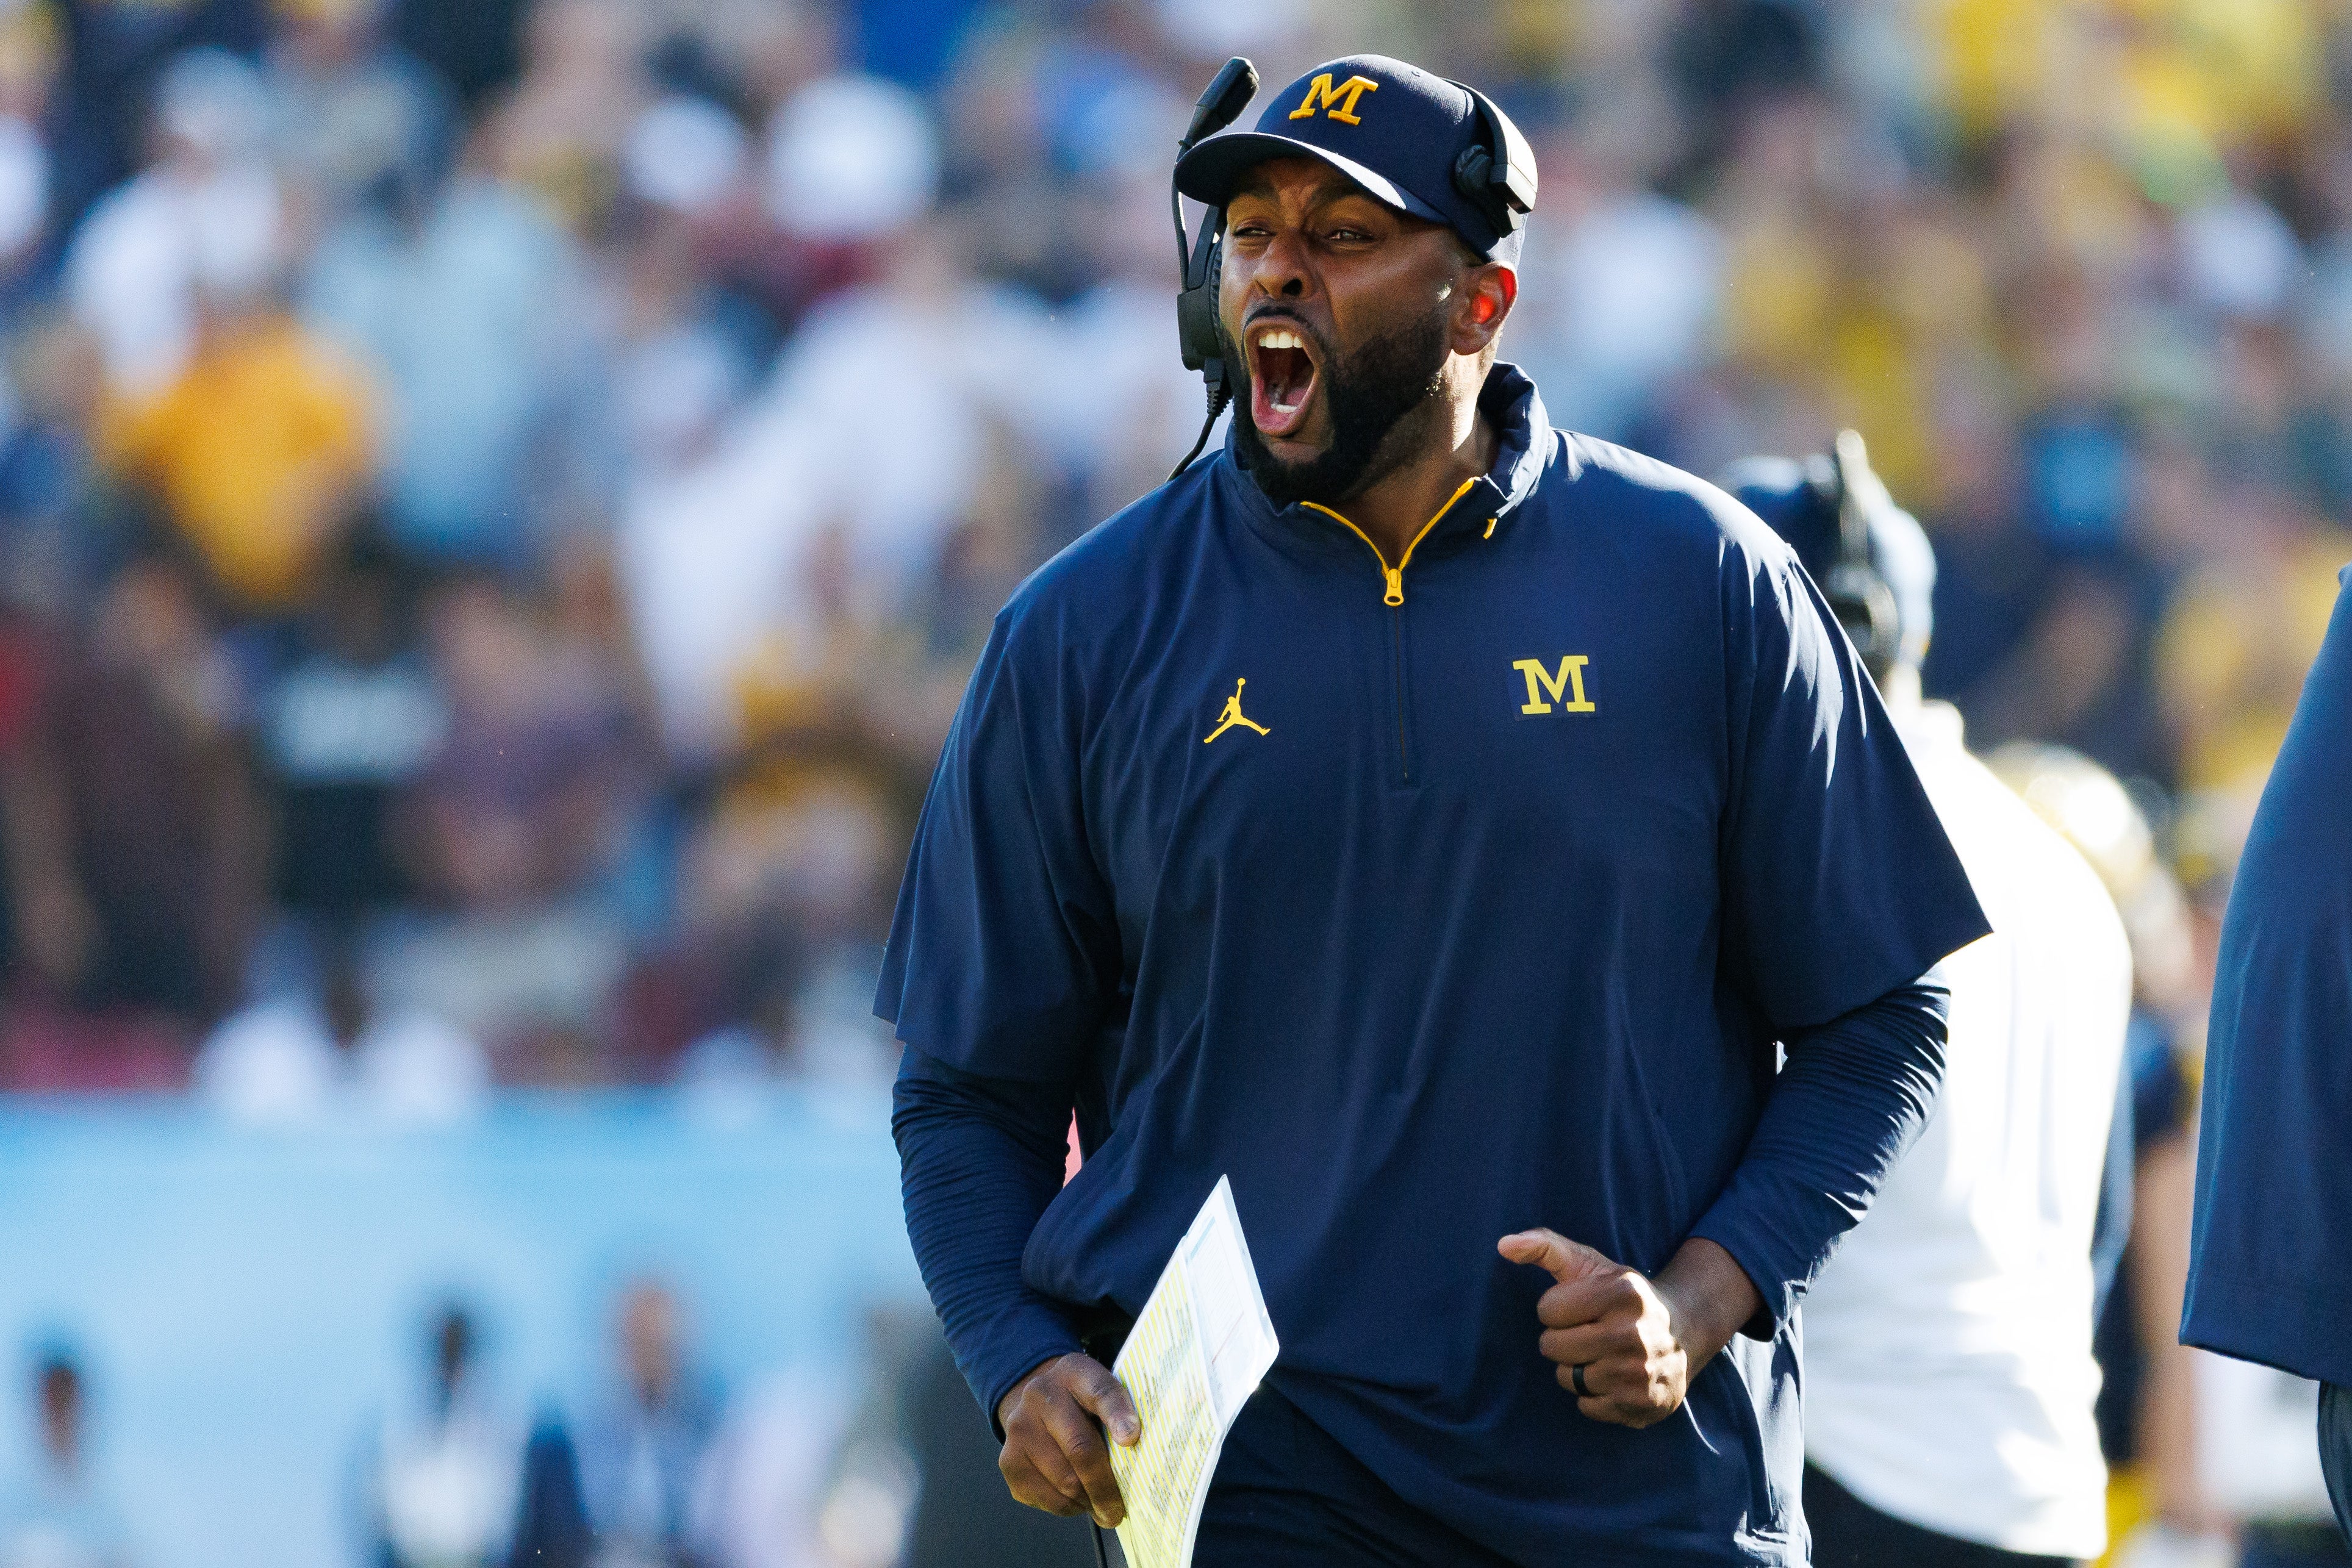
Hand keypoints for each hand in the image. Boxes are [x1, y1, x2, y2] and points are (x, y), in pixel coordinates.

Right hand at [995, 1352, 1139, 1525]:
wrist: (1036, 1402)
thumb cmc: (1083, 1404)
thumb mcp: (1103, 1392)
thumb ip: (1122, 1413)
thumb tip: (1136, 1453)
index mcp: (1073, 1372)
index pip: (1100, 1391)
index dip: (1117, 1415)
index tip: (1131, 1438)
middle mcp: (1040, 1395)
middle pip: (1080, 1448)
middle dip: (1105, 1487)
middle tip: (1119, 1510)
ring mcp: (1019, 1428)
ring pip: (1065, 1481)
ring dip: (1088, 1500)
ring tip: (1100, 1502)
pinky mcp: (1009, 1460)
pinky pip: (1046, 1498)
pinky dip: (1068, 1507)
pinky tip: (1077, 1498)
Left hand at [1497, 1230, 1759, 1428]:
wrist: (1685, 1330)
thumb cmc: (1623, 1296)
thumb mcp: (1589, 1264)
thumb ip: (1544, 1247)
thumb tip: (1503, 1245)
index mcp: (1621, 1292)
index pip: (1547, 1310)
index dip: (1556, 1309)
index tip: (1581, 1308)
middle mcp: (1633, 1333)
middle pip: (1552, 1347)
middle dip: (1562, 1340)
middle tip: (1590, 1333)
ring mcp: (1639, 1373)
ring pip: (1568, 1379)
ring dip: (1577, 1369)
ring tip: (1604, 1355)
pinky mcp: (1642, 1405)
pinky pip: (1586, 1407)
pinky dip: (1594, 1396)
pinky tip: (1615, 1379)